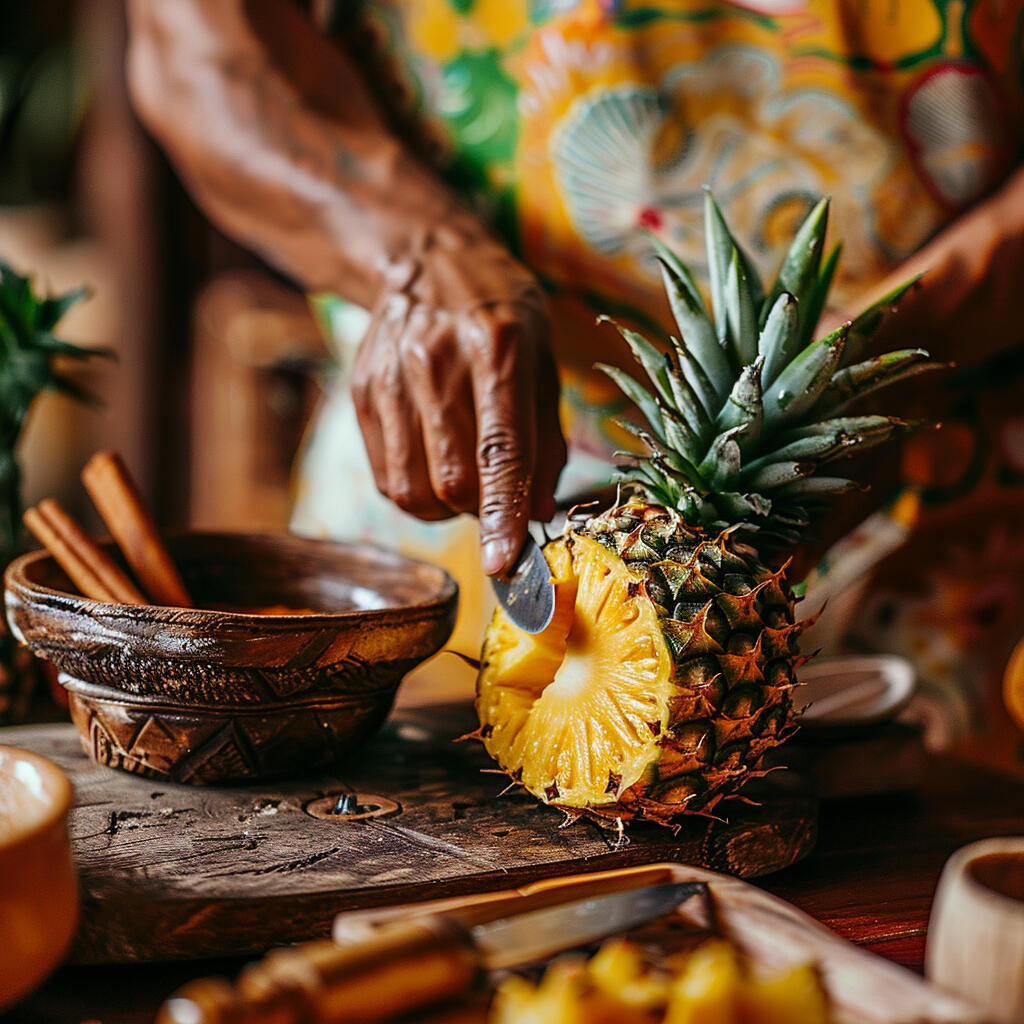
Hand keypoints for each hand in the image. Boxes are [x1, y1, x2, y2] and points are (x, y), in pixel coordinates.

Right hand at [352, 222, 566, 576]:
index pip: (500, 449)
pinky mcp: (361, 392)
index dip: (503, 513)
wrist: (427, 260)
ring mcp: (390, 376)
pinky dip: (416, 491)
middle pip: (449, 481)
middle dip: (479, 511)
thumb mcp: (543, 359)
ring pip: (412, 489)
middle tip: (496, 494)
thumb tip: (540, 514)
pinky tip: (434, 458)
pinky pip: (386, 478)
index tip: (504, 564)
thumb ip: (545, 439)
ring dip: (445, 508)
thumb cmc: (502, 315)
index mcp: (497, 345)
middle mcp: (436, 360)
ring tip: (464, 475)